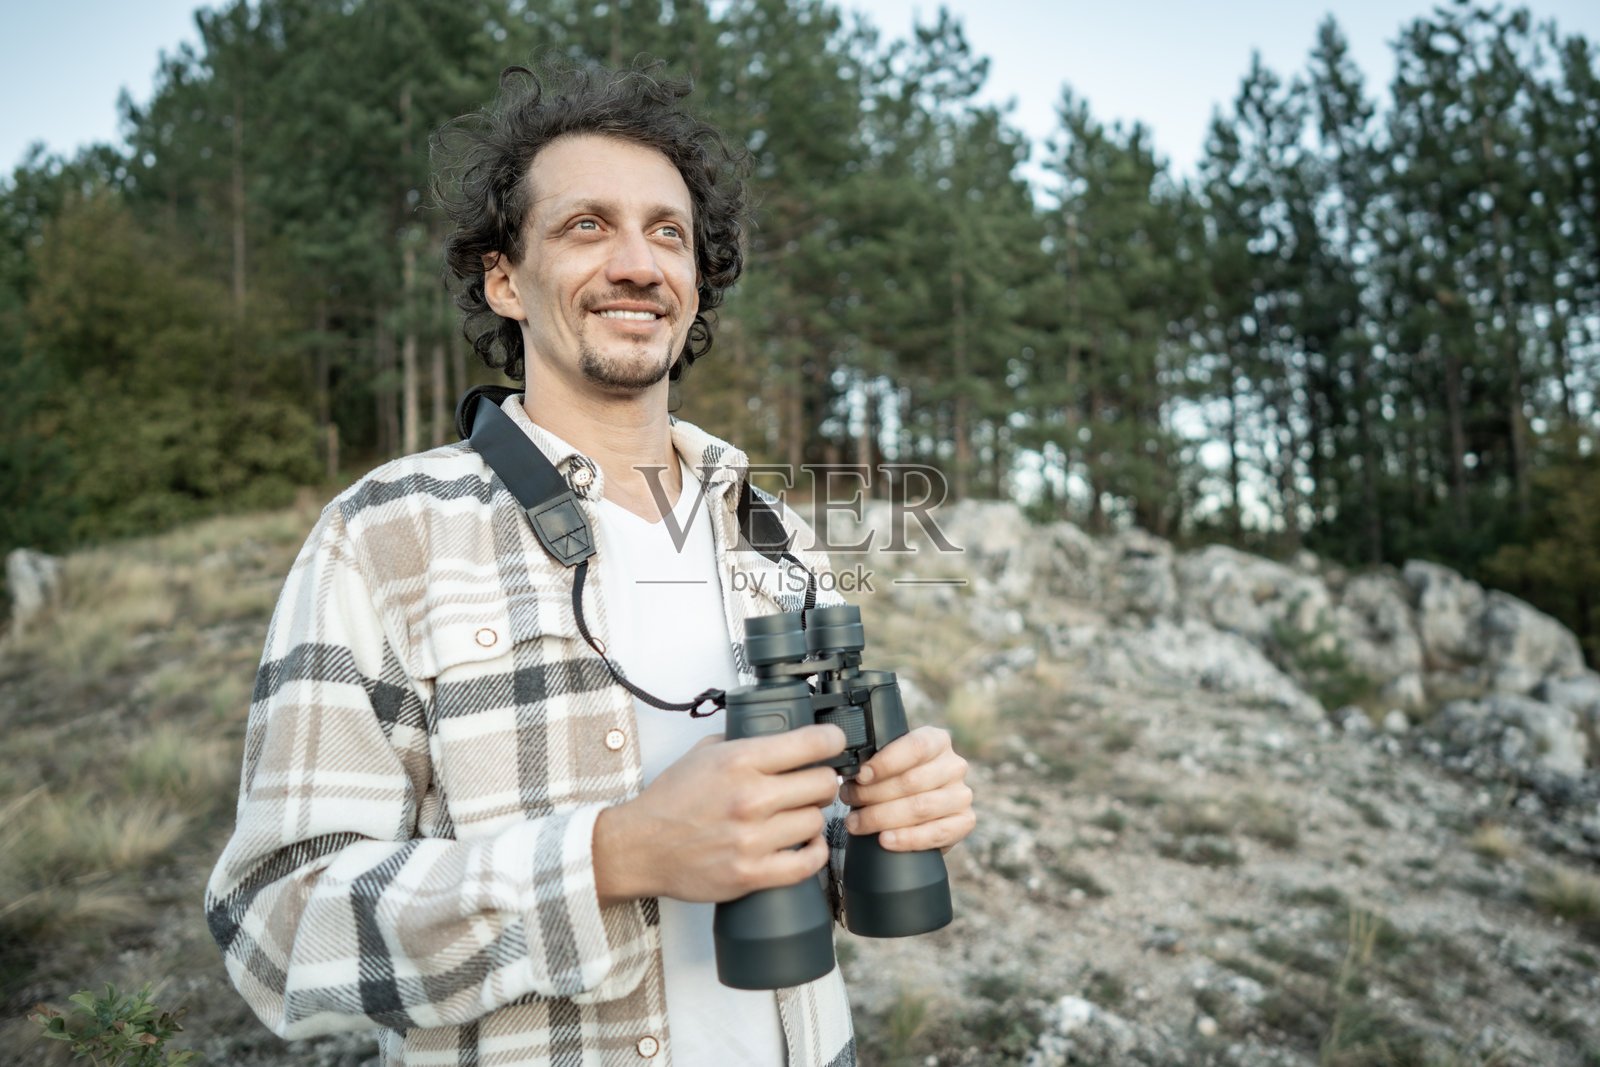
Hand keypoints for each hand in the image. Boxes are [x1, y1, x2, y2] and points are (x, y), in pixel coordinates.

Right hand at [592, 724, 844, 904]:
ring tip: (795, 816)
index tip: (835, 743)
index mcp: (740, 761)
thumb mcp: (703, 753)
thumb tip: (779, 736)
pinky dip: (813, 852)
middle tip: (812, 784)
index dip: (833, 740)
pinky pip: (808, 862)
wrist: (640, 847)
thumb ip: (742, 741)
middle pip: (823, 784)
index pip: (812, 744)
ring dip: (811, 817)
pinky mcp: (752, 873)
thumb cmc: (670, 801)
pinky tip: (805, 843)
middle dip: (822, 781)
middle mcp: (750, 798)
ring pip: (817, 822)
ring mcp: (753, 839)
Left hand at [839, 726, 973, 853]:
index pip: (915, 747)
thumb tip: (850, 766)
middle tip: (848, 799)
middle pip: (912, 781)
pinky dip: (907, 839)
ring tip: (856, 823)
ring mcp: (962, 795)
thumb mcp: (889, 761)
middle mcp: (954, 765)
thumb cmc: (895, 778)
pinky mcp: (965, 822)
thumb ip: (875, 758)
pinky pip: (936, 833)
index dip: (886, 762)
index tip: (861, 775)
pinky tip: (885, 840)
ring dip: (882, 817)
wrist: (914, 809)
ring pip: (920, 808)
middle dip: (873, 793)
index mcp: (938, 741)